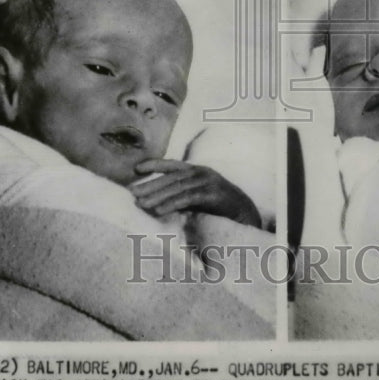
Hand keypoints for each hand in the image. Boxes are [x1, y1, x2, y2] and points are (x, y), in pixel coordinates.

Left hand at [129, 159, 260, 226]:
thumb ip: (181, 194)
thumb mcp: (198, 196)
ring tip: (141, 204)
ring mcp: (207, 181)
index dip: (154, 165)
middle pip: (171, 178)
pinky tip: (159, 211)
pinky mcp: (212, 194)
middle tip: (132, 194)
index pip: (172, 165)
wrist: (246, 214)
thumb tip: (156, 201)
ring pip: (177, 188)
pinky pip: (187, 198)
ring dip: (157, 196)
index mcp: (196, 170)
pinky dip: (172, 204)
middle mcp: (201, 172)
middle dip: (151, 185)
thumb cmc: (220, 207)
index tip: (136, 169)